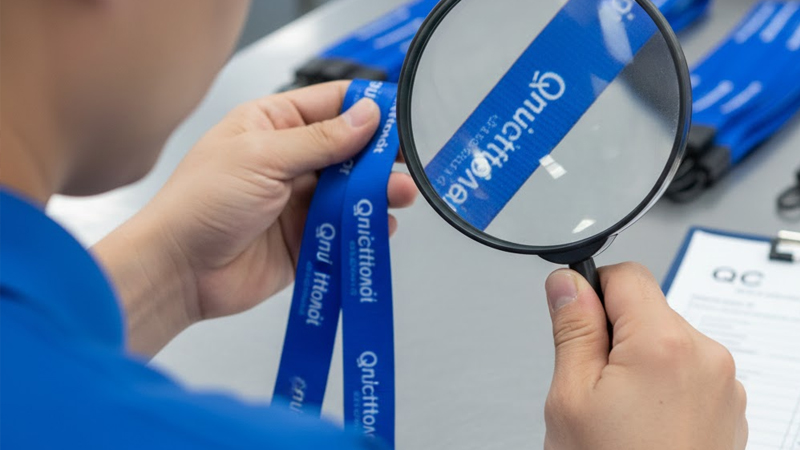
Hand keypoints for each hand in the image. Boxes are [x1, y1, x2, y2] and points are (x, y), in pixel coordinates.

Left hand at [94, 81, 416, 355]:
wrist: (178, 271)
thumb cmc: (202, 203)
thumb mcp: (263, 158)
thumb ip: (320, 140)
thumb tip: (368, 116)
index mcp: (273, 125)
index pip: (331, 105)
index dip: (367, 108)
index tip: (402, 117)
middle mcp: (290, 160)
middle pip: (350, 151)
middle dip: (380, 156)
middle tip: (409, 162)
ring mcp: (300, 201)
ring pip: (352, 191)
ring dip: (378, 192)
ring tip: (402, 194)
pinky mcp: (308, 240)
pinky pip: (346, 229)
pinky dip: (366, 226)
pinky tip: (382, 225)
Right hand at [543, 263, 747, 449]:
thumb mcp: (570, 398)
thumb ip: (572, 329)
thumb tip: (567, 283)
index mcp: (664, 344)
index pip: (626, 274)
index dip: (592, 291)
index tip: (577, 320)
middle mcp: (707, 358)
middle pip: (648, 311)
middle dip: (614, 335)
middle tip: (593, 385)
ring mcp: (724, 387)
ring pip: (667, 344)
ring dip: (639, 363)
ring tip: (619, 414)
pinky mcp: (729, 411)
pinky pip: (688, 374)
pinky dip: (663, 388)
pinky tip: (644, 426)